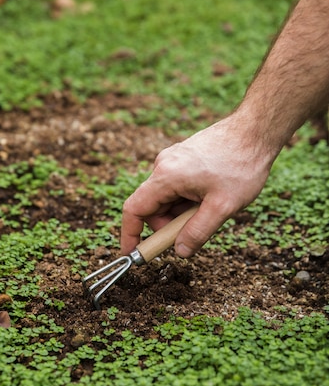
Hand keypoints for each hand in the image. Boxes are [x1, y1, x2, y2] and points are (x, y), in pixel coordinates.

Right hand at [121, 114, 273, 256]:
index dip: (130, 234)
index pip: (134, 210)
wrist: (255, 131)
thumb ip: (198, 232)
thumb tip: (180, 251)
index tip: (132, 254)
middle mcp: (163, 165)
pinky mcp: (183, 158)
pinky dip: (188, 199)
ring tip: (212, 206)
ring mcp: (172, 159)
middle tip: (196, 229)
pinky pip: (176, 187)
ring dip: (182, 211)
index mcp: (166, 176)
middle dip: (169, 224)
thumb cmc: (241, 165)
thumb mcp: (222, 207)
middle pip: (152, 206)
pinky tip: (212, 195)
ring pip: (167, 198)